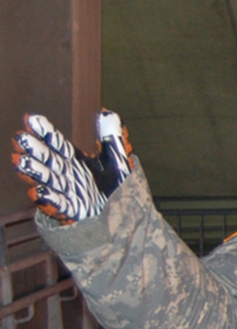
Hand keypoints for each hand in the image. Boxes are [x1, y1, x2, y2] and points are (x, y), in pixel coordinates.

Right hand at [12, 111, 132, 223]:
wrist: (124, 216)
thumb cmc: (116, 187)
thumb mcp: (117, 160)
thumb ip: (112, 137)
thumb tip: (108, 113)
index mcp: (75, 160)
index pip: (58, 144)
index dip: (46, 133)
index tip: (32, 119)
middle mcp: (68, 174)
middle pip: (50, 160)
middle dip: (36, 151)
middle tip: (20, 138)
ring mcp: (69, 192)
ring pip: (50, 180)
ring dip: (36, 172)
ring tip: (21, 162)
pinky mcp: (74, 210)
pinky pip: (60, 205)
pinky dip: (50, 199)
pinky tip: (38, 191)